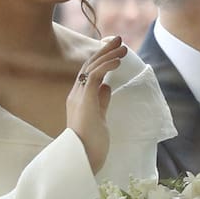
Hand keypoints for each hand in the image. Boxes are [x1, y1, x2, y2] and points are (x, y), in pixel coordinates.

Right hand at [67, 36, 126, 172]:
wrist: (82, 159)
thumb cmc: (91, 143)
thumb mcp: (98, 117)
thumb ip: (100, 101)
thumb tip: (106, 86)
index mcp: (78, 98)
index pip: (88, 72)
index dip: (101, 59)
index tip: (115, 50)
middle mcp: (76, 94)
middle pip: (89, 64)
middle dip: (105, 50)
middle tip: (120, 39)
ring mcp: (78, 96)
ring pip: (91, 67)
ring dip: (108, 54)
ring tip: (123, 47)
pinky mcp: (85, 100)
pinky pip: (94, 76)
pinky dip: (106, 65)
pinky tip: (118, 60)